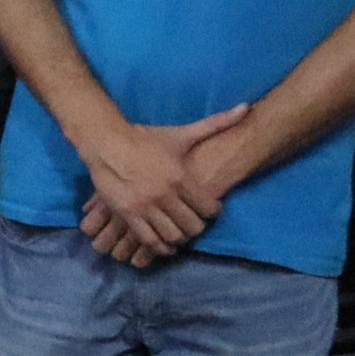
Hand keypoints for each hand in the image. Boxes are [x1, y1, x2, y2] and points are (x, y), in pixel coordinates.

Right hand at [76, 103, 248, 264]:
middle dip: (197, 226)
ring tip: (180, 231)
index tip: (211, 210)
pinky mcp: (127, 215)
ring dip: (180, 237)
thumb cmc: (146, 139)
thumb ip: (217, 123)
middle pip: (192, 226)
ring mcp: (145, 207)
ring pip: (172, 236)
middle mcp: (164, 195)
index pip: (209, 208)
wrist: (107, 144)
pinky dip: (160, 247)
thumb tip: (247, 108)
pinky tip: (165, 245)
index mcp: (181, 177)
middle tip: (196, 222)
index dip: (214, 212)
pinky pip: (149, 240)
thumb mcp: (182, 133)